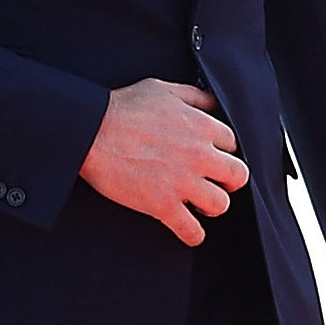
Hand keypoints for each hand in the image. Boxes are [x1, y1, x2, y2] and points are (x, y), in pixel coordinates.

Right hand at [78, 80, 250, 244]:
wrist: (88, 129)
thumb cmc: (120, 107)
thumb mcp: (163, 89)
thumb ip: (194, 97)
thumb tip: (214, 105)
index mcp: (201, 126)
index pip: (233, 145)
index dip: (222, 152)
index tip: (211, 158)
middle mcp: (199, 154)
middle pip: (238, 176)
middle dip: (227, 181)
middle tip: (213, 182)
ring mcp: (183, 182)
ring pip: (221, 204)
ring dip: (212, 206)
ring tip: (198, 204)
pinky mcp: (163, 204)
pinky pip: (192, 231)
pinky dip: (193, 235)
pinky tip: (188, 231)